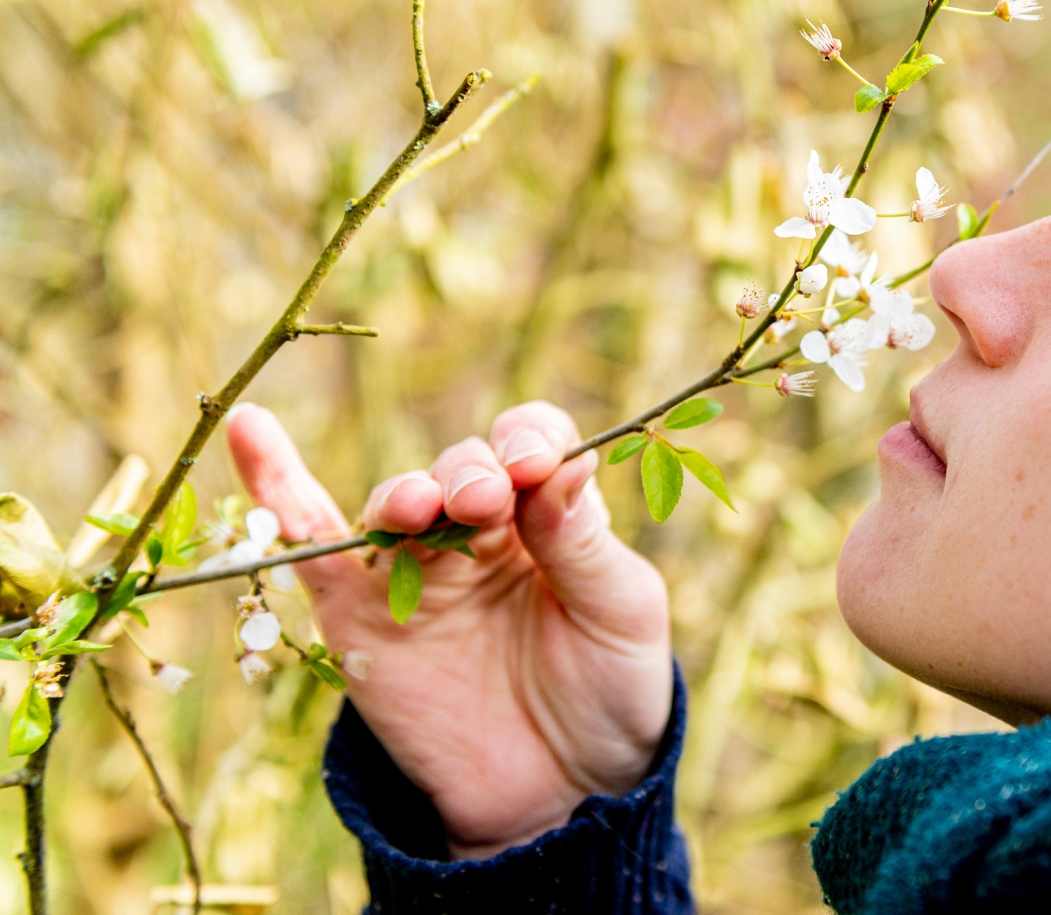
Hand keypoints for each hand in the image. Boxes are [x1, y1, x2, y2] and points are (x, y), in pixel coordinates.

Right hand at [225, 401, 672, 858]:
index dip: (529, 439)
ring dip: (406, 496)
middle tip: (484, 499)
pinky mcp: (360, 620)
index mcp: (549, 517)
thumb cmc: (608, 693)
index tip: (534, 463)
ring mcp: (415, 575)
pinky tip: (250, 429)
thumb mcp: (621, 613)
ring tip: (424, 507)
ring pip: (395, 505)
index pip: (532, 443)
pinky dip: (276, 489)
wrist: (559, 798)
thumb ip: (585, 543)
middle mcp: (479, 532)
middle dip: (469, 473)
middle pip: (460, 468)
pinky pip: (310, 549)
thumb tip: (566, 465)